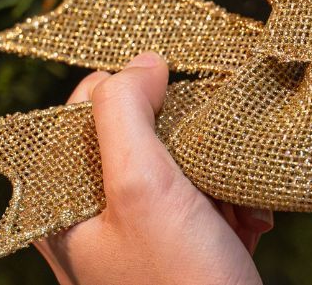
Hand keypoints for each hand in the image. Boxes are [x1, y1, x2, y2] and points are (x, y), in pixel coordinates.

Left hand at [34, 53, 268, 284]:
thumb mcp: (142, 188)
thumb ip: (125, 114)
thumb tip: (141, 60)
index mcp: (61, 203)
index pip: (85, 108)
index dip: (132, 90)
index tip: (174, 90)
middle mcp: (92, 217)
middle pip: (139, 132)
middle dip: (190, 137)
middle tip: (213, 153)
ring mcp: (136, 236)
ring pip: (179, 163)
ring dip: (219, 170)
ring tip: (238, 200)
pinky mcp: (177, 250)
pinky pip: (203, 199)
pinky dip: (232, 202)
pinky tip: (250, 222)